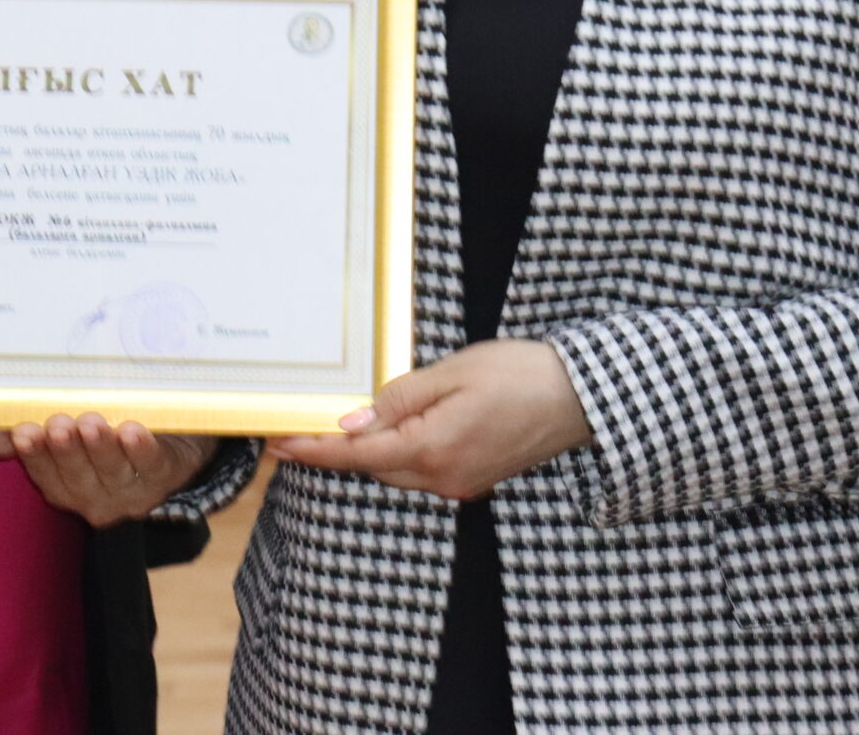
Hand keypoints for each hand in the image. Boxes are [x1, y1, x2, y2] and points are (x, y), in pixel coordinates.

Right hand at [10, 414, 215, 527]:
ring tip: (91, 424)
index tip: (23, 432)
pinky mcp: (163, 478)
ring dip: (100, 448)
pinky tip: (130, 431)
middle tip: (58, 426)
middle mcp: (96, 499)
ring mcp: (131, 493)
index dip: (33, 455)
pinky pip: (150, 465)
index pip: (45, 475)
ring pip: (113, 472)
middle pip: (77, 477)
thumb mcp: (76, 437)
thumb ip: (43, 431)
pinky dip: (140, 449)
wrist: (174, 446)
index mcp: (68, 488)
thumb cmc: (112, 437)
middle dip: (66, 451)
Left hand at [269, 339, 591, 501]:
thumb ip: (399, 399)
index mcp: (432, 450)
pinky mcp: (473, 479)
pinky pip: (421, 470)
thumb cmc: (521, 375)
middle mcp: (442, 478)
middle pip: (372, 466)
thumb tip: (351, 422)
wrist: (581, 398)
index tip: (277, 445)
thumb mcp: (452, 373)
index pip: (356, 454)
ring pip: (396, 470)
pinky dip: (398, 453)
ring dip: (368, 450)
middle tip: (297, 426)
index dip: (313, 450)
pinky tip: (390, 429)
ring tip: (336, 424)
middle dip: (335, 450)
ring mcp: (460, 484)